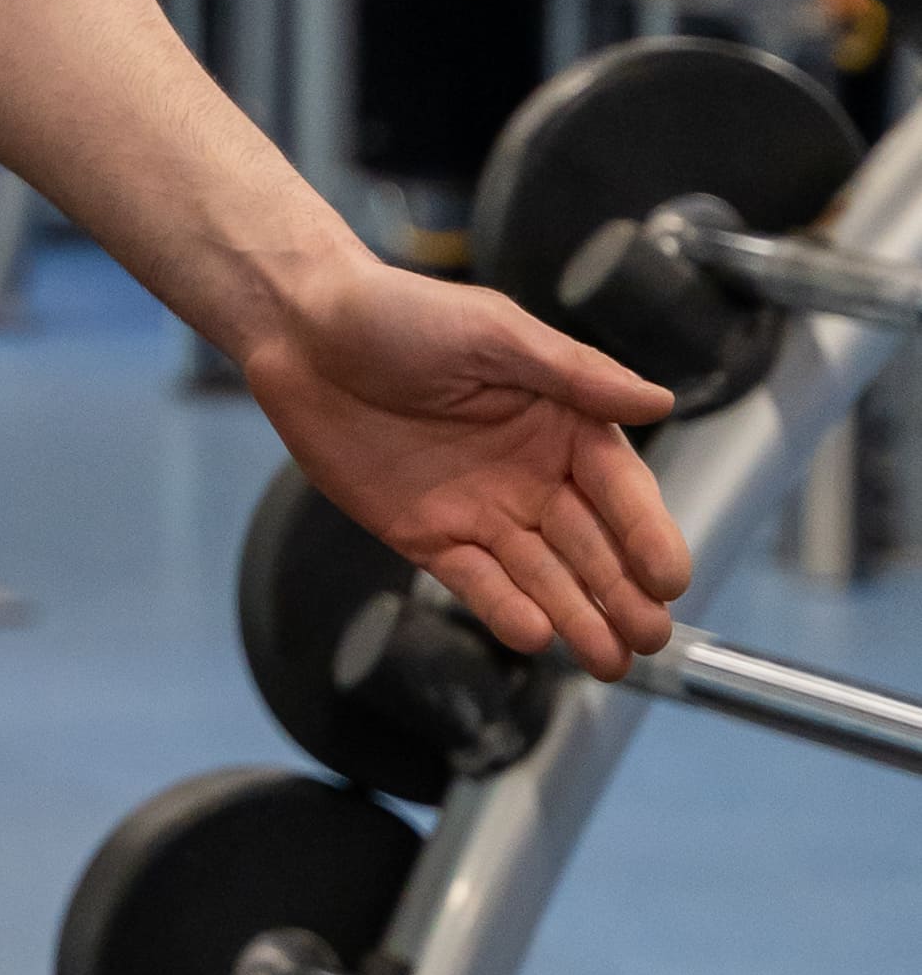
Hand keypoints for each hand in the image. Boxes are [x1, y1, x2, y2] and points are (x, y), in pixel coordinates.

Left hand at [240, 248, 688, 679]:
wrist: (304, 330)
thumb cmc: (400, 312)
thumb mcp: (494, 332)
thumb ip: (575, 374)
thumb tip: (660, 401)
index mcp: (558, 420)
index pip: (619, 487)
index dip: (647, 533)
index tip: (671, 578)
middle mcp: (530, 472)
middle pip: (589, 544)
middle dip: (623, 593)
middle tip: (651, 639)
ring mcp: (480, 509)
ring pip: (540, 575)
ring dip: (577, 616)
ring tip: (610, 661)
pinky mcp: (426, 535)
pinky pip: (474, 580)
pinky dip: (505, 609)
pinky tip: (537, 635)